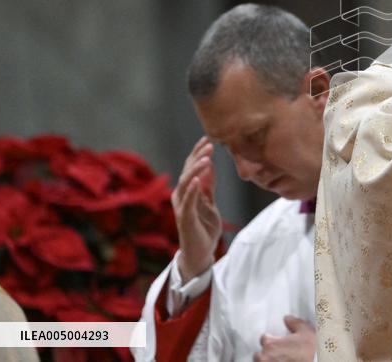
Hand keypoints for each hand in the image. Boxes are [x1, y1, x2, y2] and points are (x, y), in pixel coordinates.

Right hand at [172, 136, 221, 283]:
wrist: (201, 253)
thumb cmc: (204, 227)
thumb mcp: (209, 202)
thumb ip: (208, 185)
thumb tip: (210, 164)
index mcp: (187, 192)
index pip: (191, 167)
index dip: (198, 153)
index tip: (208, 139)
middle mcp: (181, 197)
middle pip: (187, 171)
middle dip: (198, 156)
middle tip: (210, 143)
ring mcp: (182, 207)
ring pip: (186, 183)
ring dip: (196, 169)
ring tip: (206, 158)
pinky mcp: (185, 218)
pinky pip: (188, 201)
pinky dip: (192, 189)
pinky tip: (197, 179)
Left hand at [254, 316, 316, 361]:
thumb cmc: (307, 353)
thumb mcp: (307, 333)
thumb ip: (296, 323)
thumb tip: (288, 318)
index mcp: (271, 344)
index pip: (264, 338)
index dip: (272, 339)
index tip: (277, 341)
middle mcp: (264, 357)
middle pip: (259, 353)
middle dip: (266, 353)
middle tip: (278, 353)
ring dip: (267, 361)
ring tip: (277, 360)